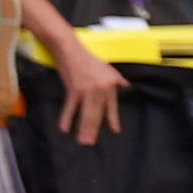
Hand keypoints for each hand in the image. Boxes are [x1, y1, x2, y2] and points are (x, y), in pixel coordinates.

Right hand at [52, 29, 125, 145]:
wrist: (70, 50)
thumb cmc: (88, 58)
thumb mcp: (108, 68)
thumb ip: (118, 79)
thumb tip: (127, 86)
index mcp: (110, 85)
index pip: (112, 106)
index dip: (112, 119)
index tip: (114, 130)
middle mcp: (100, 89)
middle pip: (97, 114)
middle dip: (93, 130)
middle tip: (91, 143)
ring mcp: (86, 90)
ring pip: (86, 113)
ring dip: (83, 129)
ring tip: (82, 141)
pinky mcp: (73, 89)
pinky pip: (70, 107)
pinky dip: (67, 118)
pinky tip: (64, 128)